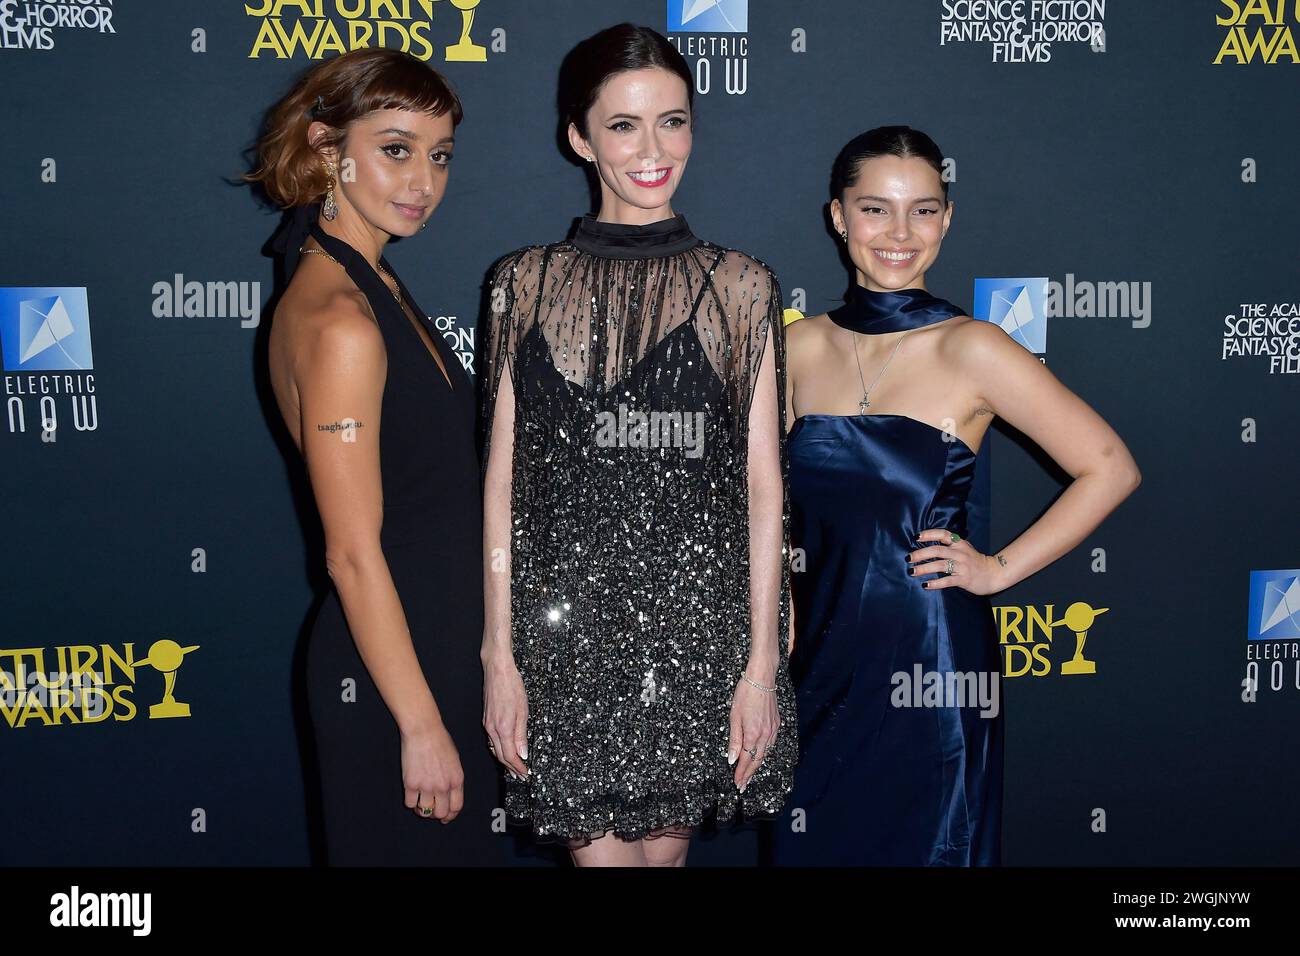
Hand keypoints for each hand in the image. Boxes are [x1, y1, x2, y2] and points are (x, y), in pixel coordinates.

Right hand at [401, 721, 463, 822]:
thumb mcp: (455, 760)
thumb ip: (453, 778)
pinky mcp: (411, 784)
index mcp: (457, 780)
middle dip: (436, 814)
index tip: (445, 818)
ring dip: (422, 809)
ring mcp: (427, 786)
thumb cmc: (439, 741)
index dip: (450, 815)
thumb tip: (448, 794)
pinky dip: (411, 801)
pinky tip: (412, 793)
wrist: (423, 731)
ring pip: (425, 811)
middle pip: (440, 813)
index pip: (456, 807)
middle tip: (430, 809)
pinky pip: (410, 803)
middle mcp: (443, 786)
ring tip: (420, 800)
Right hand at [482, 647, 529, 779]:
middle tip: (521, 776)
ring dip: (505, 760)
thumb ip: (521, 734)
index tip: (525, 774)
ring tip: (514, 768)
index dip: (518, 767)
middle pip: (501, 755)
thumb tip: (522, 753)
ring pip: (495, 749)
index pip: (510, 756)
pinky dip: (499, 749)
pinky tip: (504, 750)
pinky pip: (492, 740)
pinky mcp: (487, 719)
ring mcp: (488, 724)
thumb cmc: (512, 686)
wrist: (497, 670)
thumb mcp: (523, 711)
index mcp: (502, 728)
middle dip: (511, 768)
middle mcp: (492, 729)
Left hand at [727, 664, 779, 792]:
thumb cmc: (745, 694)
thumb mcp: (734, 716)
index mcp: (753, 734)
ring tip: (749, 774)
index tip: (737, 783)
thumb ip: (734, 740)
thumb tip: (732, 759)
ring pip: (765, 753)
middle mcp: (766, 734)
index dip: (741, 773)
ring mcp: (773, 729)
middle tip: (743, 785)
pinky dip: (764, 753)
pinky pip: (771, 744)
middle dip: (749, 774)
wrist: (762, 678)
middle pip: (757, 760)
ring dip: (757, 765)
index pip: (747, 760)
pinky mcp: (777, 724)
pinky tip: (760, 755)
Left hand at [907, 528, 1005, 595]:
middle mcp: (960, 553)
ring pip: (940, 565)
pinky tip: (926, 585)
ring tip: (912, 571)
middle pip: (937, 550)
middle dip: (920, 554)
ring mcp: (962, 566)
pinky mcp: (964, 579)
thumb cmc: (976, 561)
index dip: (930, 534)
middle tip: (908, 558)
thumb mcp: (965, 548)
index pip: (944, 534)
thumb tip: (930, 543)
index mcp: (960, 544)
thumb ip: (951, 545)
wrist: (994, 574)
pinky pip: (947, 581)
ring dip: (924, 568)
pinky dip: (935, 583)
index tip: (917, 537)